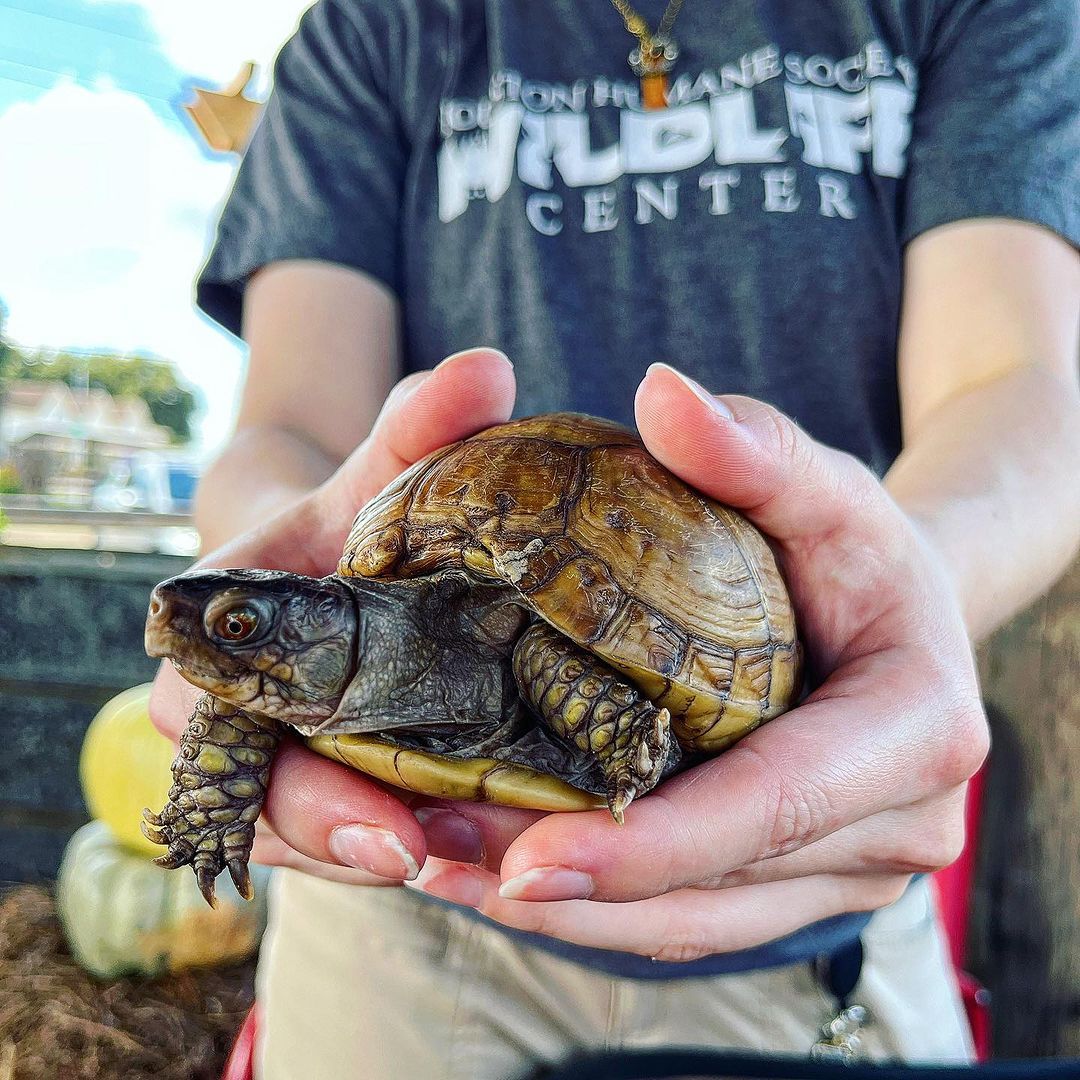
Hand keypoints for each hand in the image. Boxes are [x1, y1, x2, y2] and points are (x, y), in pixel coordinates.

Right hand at [148, 347, 515, 886]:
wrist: (339, 560)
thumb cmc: (350, 514)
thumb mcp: (384, 467)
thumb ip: (425, 422)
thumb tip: (489, 369)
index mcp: (208, 640)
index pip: (211, 721)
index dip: (281, 774)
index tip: (374, 812)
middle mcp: (223, 711)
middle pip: (256, 799)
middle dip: (336, 834)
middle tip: (420, 853)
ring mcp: (267, 756)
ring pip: (302, 833)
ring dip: (375, 851)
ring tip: (464, 858)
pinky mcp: (313, 783)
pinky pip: (341, 834)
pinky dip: (396, 842)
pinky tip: (467, 847)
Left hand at [405, 363, 988, 959]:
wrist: (897, 614)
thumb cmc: (854, 547)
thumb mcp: (819, 485)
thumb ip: (751, 447)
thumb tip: (661, 391)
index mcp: (916, 729)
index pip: (773, 804)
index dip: (649, 845)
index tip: (524, 859)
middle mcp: (899, 823)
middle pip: (718, 885)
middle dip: (578, 889)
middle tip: (438, 858)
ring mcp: (854, 869)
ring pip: (695, 922)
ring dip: (570, 914)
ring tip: (444, 871)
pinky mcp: (804, 882)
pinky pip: (693, 915)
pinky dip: (600, 908)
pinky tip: (499, 876)